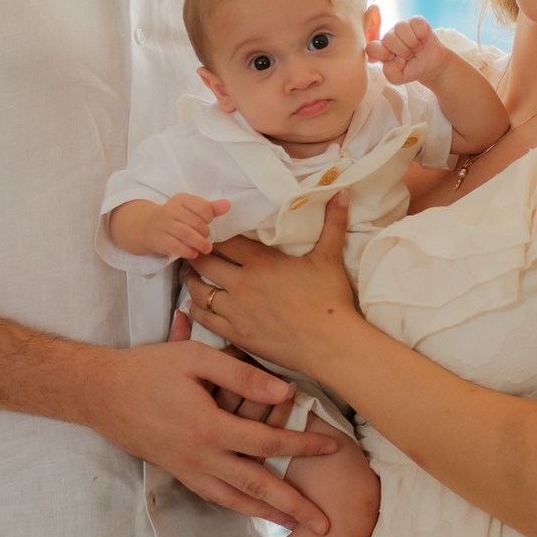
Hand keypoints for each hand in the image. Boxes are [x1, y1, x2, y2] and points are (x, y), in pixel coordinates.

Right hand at [83, 334, 335, 532]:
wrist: (100, 393)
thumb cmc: (148, 369)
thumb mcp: (194, 358)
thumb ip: (241, 374)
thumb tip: (284, 392)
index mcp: (209, 427)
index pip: (267, 441)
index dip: (302, 444)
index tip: (332, 447)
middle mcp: (201, 457)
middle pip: (257, 486)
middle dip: (294, 505)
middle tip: (325, 523)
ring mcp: (187, 470)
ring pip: (235, 500)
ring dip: (268, 514)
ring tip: (295, 527)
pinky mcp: (177, 473)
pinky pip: (214, 496)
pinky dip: (237, 507)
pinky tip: (252, 509)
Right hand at [145, 192, 230, 257]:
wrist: (148, 227)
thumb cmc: (176, 218)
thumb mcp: (191, 210)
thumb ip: (210, 208)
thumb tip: (228, 204)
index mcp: (181, 199)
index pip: (202, 206)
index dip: (209, 217)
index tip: (207, 223)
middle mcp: (171, 209)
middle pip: (196, 222)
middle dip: (205, 233)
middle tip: (205, 238)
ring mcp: (164, 225)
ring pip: (187, 234)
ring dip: (200, 244)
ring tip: (206, 248)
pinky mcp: (159, 239)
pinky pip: (177, 247)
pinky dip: (188, 252)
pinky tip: (193, 253)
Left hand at [185, 190, 357, 377]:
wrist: (331, 345)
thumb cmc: (331, 301)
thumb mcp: (330, 257)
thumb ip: (333, 222)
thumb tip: (343, 191)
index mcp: (262, 261)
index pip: (224, 240)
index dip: (214, 234)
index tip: (212, 232)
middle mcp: (243, 283)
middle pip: (204, 261)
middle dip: (198, 254)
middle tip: (198, 252)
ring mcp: (236, 311)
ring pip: (198, 291)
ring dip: (193, 281)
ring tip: (195, 276)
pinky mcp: (236, 334)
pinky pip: (203, 319)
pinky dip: (196, 309)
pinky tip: (198, 304)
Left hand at [367, 16, 444, 86]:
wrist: (431, 66)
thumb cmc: (412, 70)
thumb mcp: (399, 78)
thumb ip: (391, 73)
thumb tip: (395, 59)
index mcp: (381, 49)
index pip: (371, 48)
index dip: (384, 54)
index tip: (395, 60)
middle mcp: (389, 36)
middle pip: (388, 38)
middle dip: (403, 51)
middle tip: (409, 56)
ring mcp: (402, 27)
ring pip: (401, 27)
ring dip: (412, 42)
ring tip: (415, 49)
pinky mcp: (416, 21)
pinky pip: (416, 22)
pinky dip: (422, 34)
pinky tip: (422, 40)